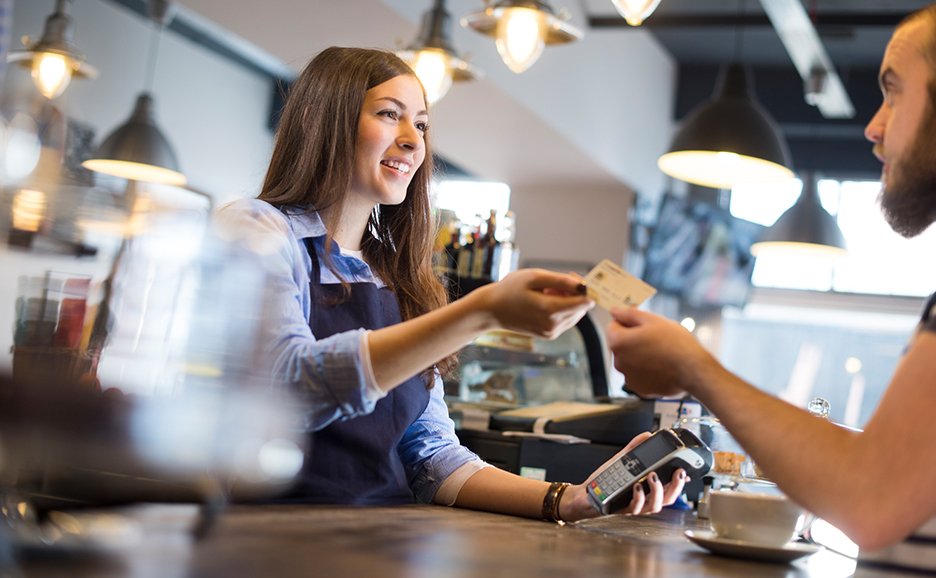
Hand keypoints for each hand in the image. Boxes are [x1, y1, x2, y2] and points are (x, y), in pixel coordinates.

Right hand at [472, 269, 593, 338]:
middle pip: (581, 309)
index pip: (585, 302)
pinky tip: (545, 300)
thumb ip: (561, 280)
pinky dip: (561, 309)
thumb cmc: (510, 290)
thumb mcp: (535, 277)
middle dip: (574, 294)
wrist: (491, 310)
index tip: (571, 276)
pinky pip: (565, 320)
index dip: (583, 288)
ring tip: (547, 291)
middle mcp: (553, 325)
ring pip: (575, 315)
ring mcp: (551, 332)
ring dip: (568, 301)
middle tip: (555, 282)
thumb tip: (583, 285)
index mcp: (550, 310)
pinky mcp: (548, 335)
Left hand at [558, 432, 688, 521]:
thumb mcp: (621, 462)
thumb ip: (634, 449)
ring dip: (657, 490)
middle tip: (677, 472)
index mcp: (647, 489)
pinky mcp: (622, 509)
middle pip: (668, 498)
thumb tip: (647, 435)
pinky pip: (635, 508)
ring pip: (655, 506)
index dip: (681, 482)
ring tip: (652, 475)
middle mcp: (644, 499)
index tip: (685, 470)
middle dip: (676, 486)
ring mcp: (634, 505)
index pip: (670, 488)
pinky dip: (638, 497)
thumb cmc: (605, 482)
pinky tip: (636, 486)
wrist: (586, 496)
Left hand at [605, 306, 719, 397]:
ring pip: (630, 360)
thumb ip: (629, 314)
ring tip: (661, 352)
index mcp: (619, 342)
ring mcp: (629, 377)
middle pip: (621, 344)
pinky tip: (662, 366)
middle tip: (655, 337)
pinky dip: (647, 370)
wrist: (694, 370)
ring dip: (639, 354)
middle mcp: (619, 362)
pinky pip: (639, 375)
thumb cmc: (676, 344)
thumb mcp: (653, 320)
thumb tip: (615, 311)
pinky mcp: (640, 389)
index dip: (627, 322)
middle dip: (633, 339)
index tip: (641, 324)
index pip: (612, 326)